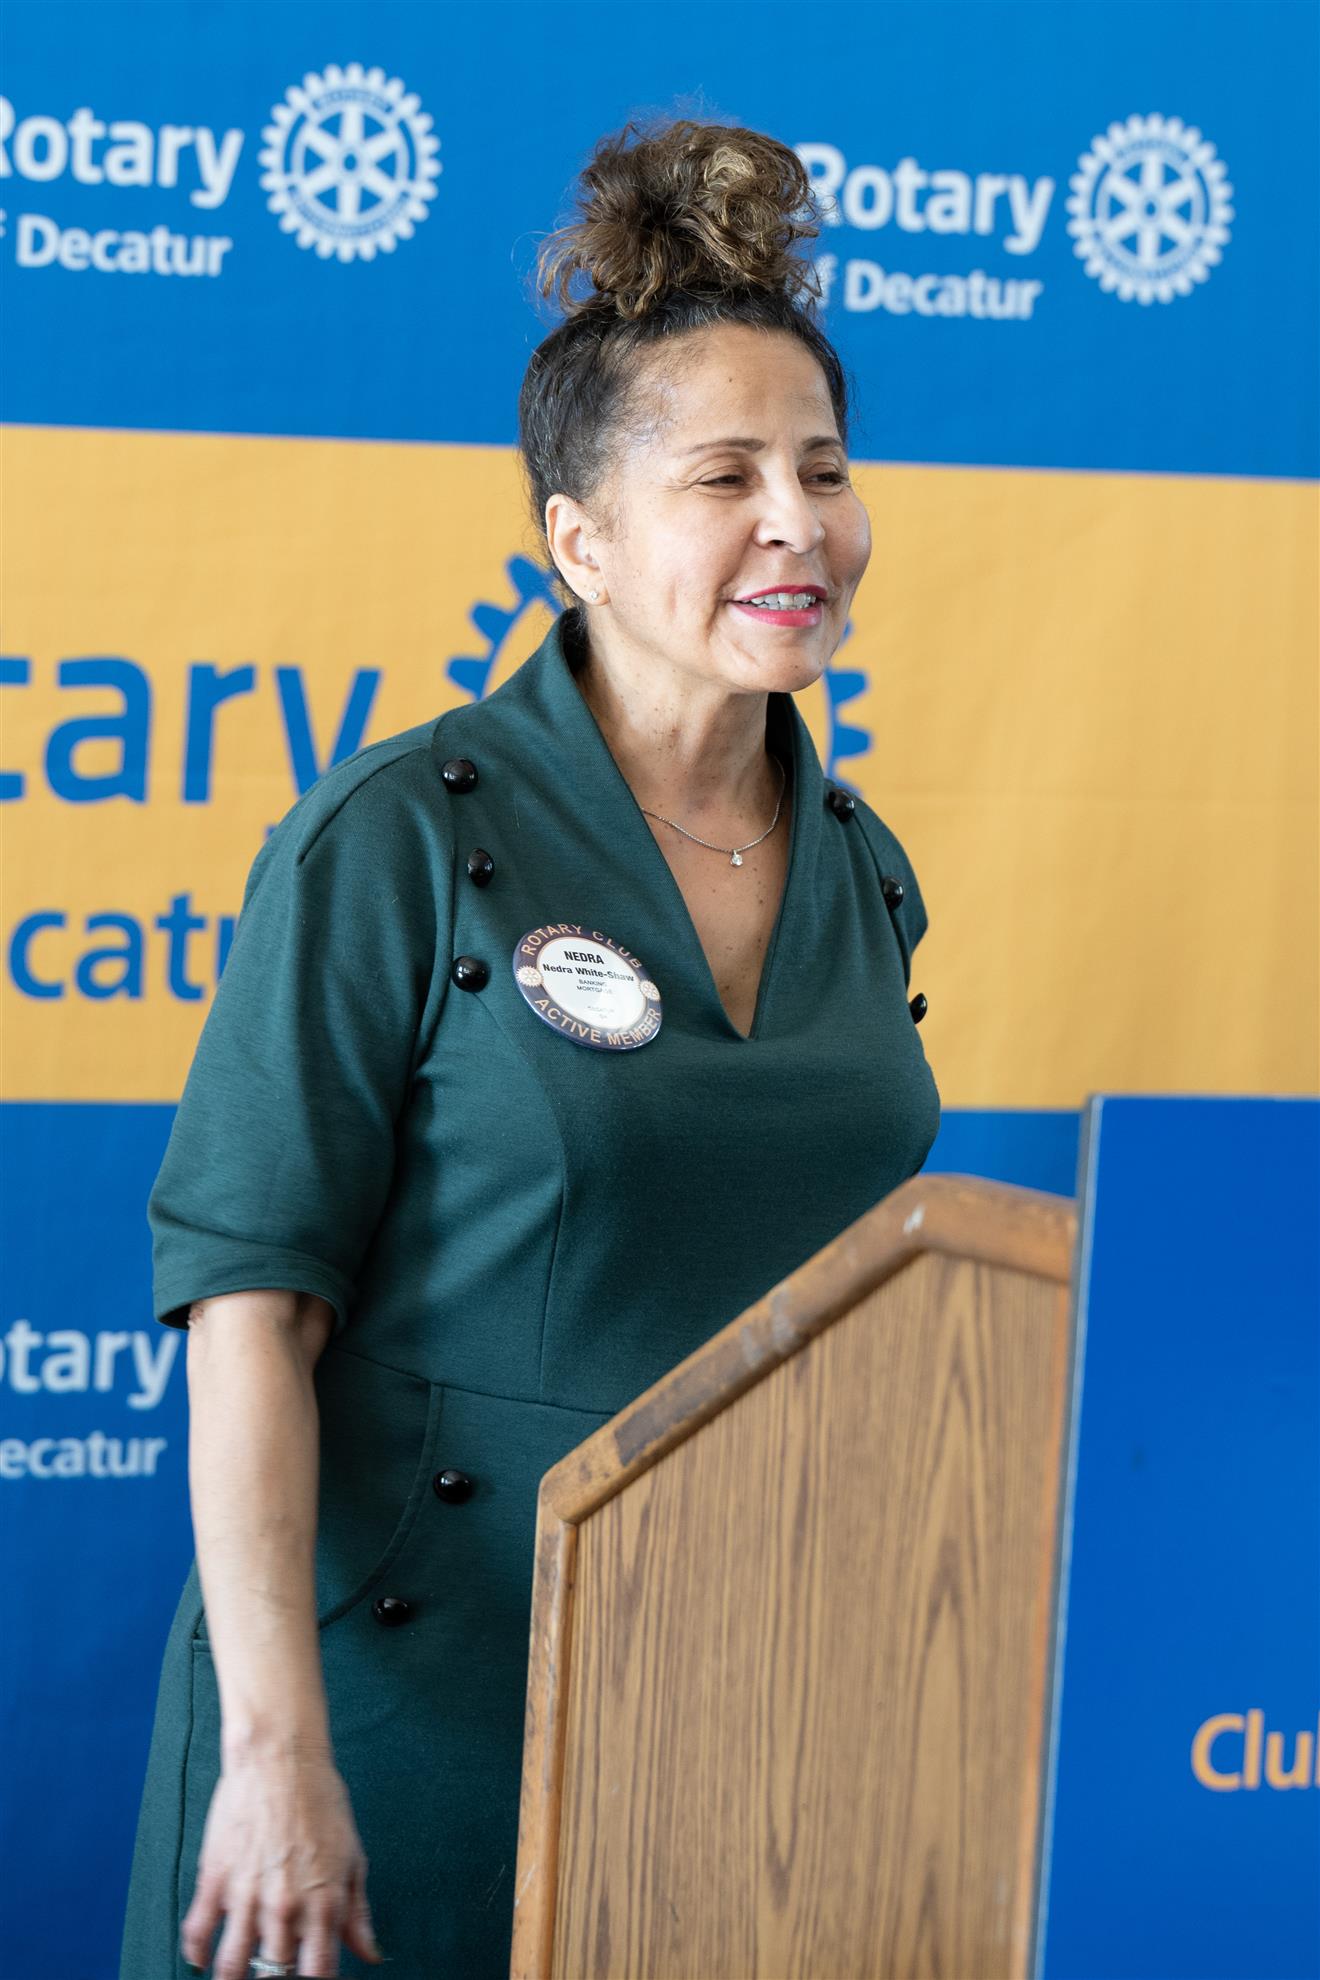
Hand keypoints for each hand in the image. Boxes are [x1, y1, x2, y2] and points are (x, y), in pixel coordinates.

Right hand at [180, 1748, 380, 1978]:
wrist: (281, 1757)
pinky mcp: (215, 1878)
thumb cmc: (321, 1800)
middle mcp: (285, 1907)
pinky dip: (197, 1953)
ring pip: (231, 1966)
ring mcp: (247, 1895)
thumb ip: (358, 1913)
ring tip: (237, 1975)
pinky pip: (198, 1932)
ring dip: (232, 1977)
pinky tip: (202, 1959)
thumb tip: (371, 1954)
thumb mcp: (353, 1856)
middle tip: (272, 1975)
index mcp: (324, 1903)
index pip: (318, 1976)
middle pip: (273, 1977)